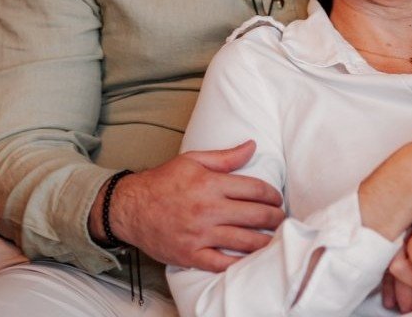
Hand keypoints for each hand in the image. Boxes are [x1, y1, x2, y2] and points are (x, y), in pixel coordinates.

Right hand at [100, 140, 284, 270]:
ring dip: (266, 241)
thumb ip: (225, 157)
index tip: (277, 199)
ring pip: (245, 241)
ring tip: (276, 239)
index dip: (272, 195)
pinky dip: (240, 264)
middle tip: (282, 220)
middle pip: (256, 215)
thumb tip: (252, 146)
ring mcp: (200, 234)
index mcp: (210, 184)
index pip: (254, 189)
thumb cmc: (162, 182)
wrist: (129, 208)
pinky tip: (252, 261)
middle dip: (276, 218)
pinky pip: (222, 263)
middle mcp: (208, 209)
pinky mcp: (190, 255)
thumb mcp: (192, 161)